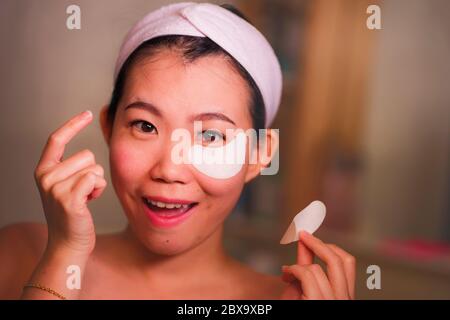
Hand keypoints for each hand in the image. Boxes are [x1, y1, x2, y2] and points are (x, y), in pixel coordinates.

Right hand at [34, 110, 105, 255]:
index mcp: (44, 170)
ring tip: (85, 198)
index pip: (57, 139)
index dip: (73, 124)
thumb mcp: (67, 186)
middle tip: (83, 192)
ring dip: (97, 183)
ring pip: (94, 168)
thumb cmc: (73, 214)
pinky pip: (95, 179)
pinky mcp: (69, 199)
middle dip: (92, 172)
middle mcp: (46, 176)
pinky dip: (98, 190)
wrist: (68, 243)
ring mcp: (55, 188)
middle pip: (86, 155)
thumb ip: (73, 168)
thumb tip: (89, 154)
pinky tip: (89, 203)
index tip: (88, 113)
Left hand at [280, 231, 355, 299]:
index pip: (348, 263)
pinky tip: (285, 275)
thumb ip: (306, 263)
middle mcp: (344, 300)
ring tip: (287, 272)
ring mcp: (332, 303)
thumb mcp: (304, 285)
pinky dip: (292, 270)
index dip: (331, 246)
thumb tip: (304, 241)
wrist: (280, 313)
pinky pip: (306, 274)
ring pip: (317, 269)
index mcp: (344, 295)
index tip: (313, 238)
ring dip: (297, 266)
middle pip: (339, 261)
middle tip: (302, 235)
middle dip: (319, 244)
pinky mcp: (317, 303)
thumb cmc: (296, 304)